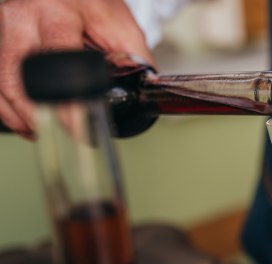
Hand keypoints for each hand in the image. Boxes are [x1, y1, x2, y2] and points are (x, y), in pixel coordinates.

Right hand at [0, 0, 153, 137]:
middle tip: (61, 133)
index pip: (56, 56)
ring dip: (19, 113)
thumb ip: (135, 60)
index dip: (65, 96)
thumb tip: (146, 94)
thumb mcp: (120, 27)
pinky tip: (27, 120)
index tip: (77, 123)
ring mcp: (3, 27)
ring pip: (0, 80)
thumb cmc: (94, 4)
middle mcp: (22, 16)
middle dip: (35, 112)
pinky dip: (8, 104)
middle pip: (15, 74)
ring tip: (43, 131)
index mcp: (55, 11)